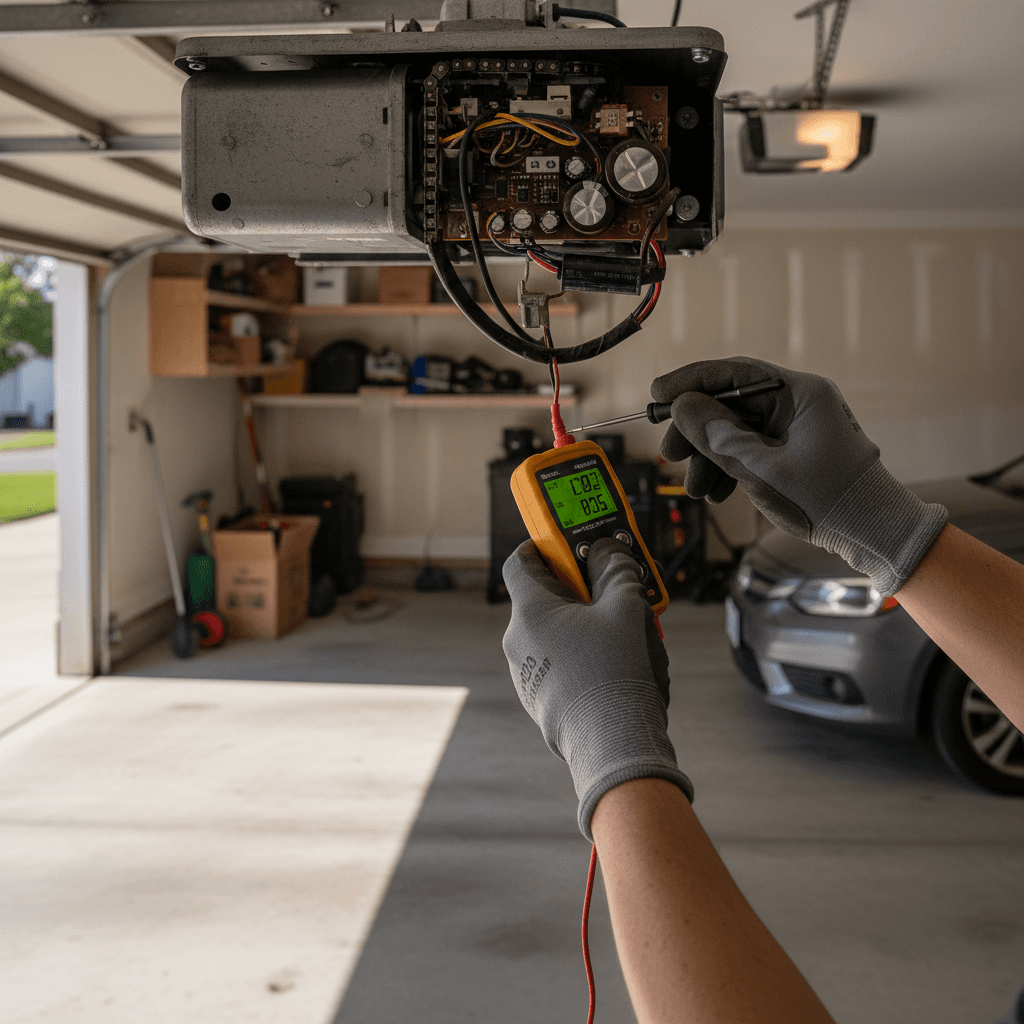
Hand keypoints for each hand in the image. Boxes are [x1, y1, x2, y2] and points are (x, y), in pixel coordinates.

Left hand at [502, 537, 692, 839]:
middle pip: (546, 597)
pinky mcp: (540, 698)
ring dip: (589, 624)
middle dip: (584, 589)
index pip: (521, 560)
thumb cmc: (614, 675)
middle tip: (617, 589)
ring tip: (628, 633)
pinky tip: (619, 664)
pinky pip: (561, 662)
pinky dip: (585, 654)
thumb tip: (608, 551)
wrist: (613, 746)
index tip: (571, 543)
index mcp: (530, 611)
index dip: (545, 546)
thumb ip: (616, 569)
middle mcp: (518, 640)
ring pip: (557, 632)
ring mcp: (526, 672)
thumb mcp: (626, 607)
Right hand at [651, 356, 947, 595]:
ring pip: (736, 430)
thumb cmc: (829, 501)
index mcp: (801, 393)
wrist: (873, 534)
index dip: (690, 381)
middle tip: (670, 454)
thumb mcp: (763, 470)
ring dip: (709, 456)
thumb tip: (681, 406)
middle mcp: (798, 403)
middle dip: (697, 430)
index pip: (734, 373)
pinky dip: (728, 467)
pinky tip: (715, 491)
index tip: (657, 393)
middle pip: (731, 403)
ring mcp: (796, 427)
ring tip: (694, 488)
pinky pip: (750, 449)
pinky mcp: (794, 451)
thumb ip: (718, 436)